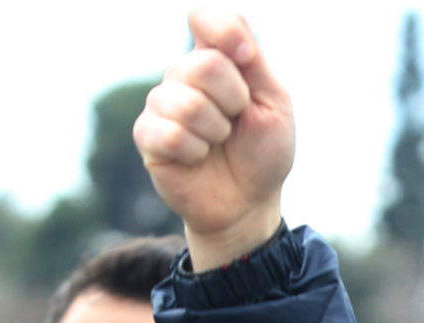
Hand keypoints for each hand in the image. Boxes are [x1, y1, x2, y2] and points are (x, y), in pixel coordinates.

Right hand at [136, 9, 295, 269]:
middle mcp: (183, 75)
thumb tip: (234, 37)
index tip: (247, 57)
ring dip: (216, 130)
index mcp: (216, 59)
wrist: (249, 203)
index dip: (225, 32)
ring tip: (218, 143)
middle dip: (233, 101)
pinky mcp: (148, 137)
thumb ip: (255, 63)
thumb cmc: (263, 152)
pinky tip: (197, 158)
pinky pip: (168, 133)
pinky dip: (194, 150)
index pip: (206, 18)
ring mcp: (162, 105)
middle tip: (236, 123)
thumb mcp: (274, 103)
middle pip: (204, 64)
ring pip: (187, 101)